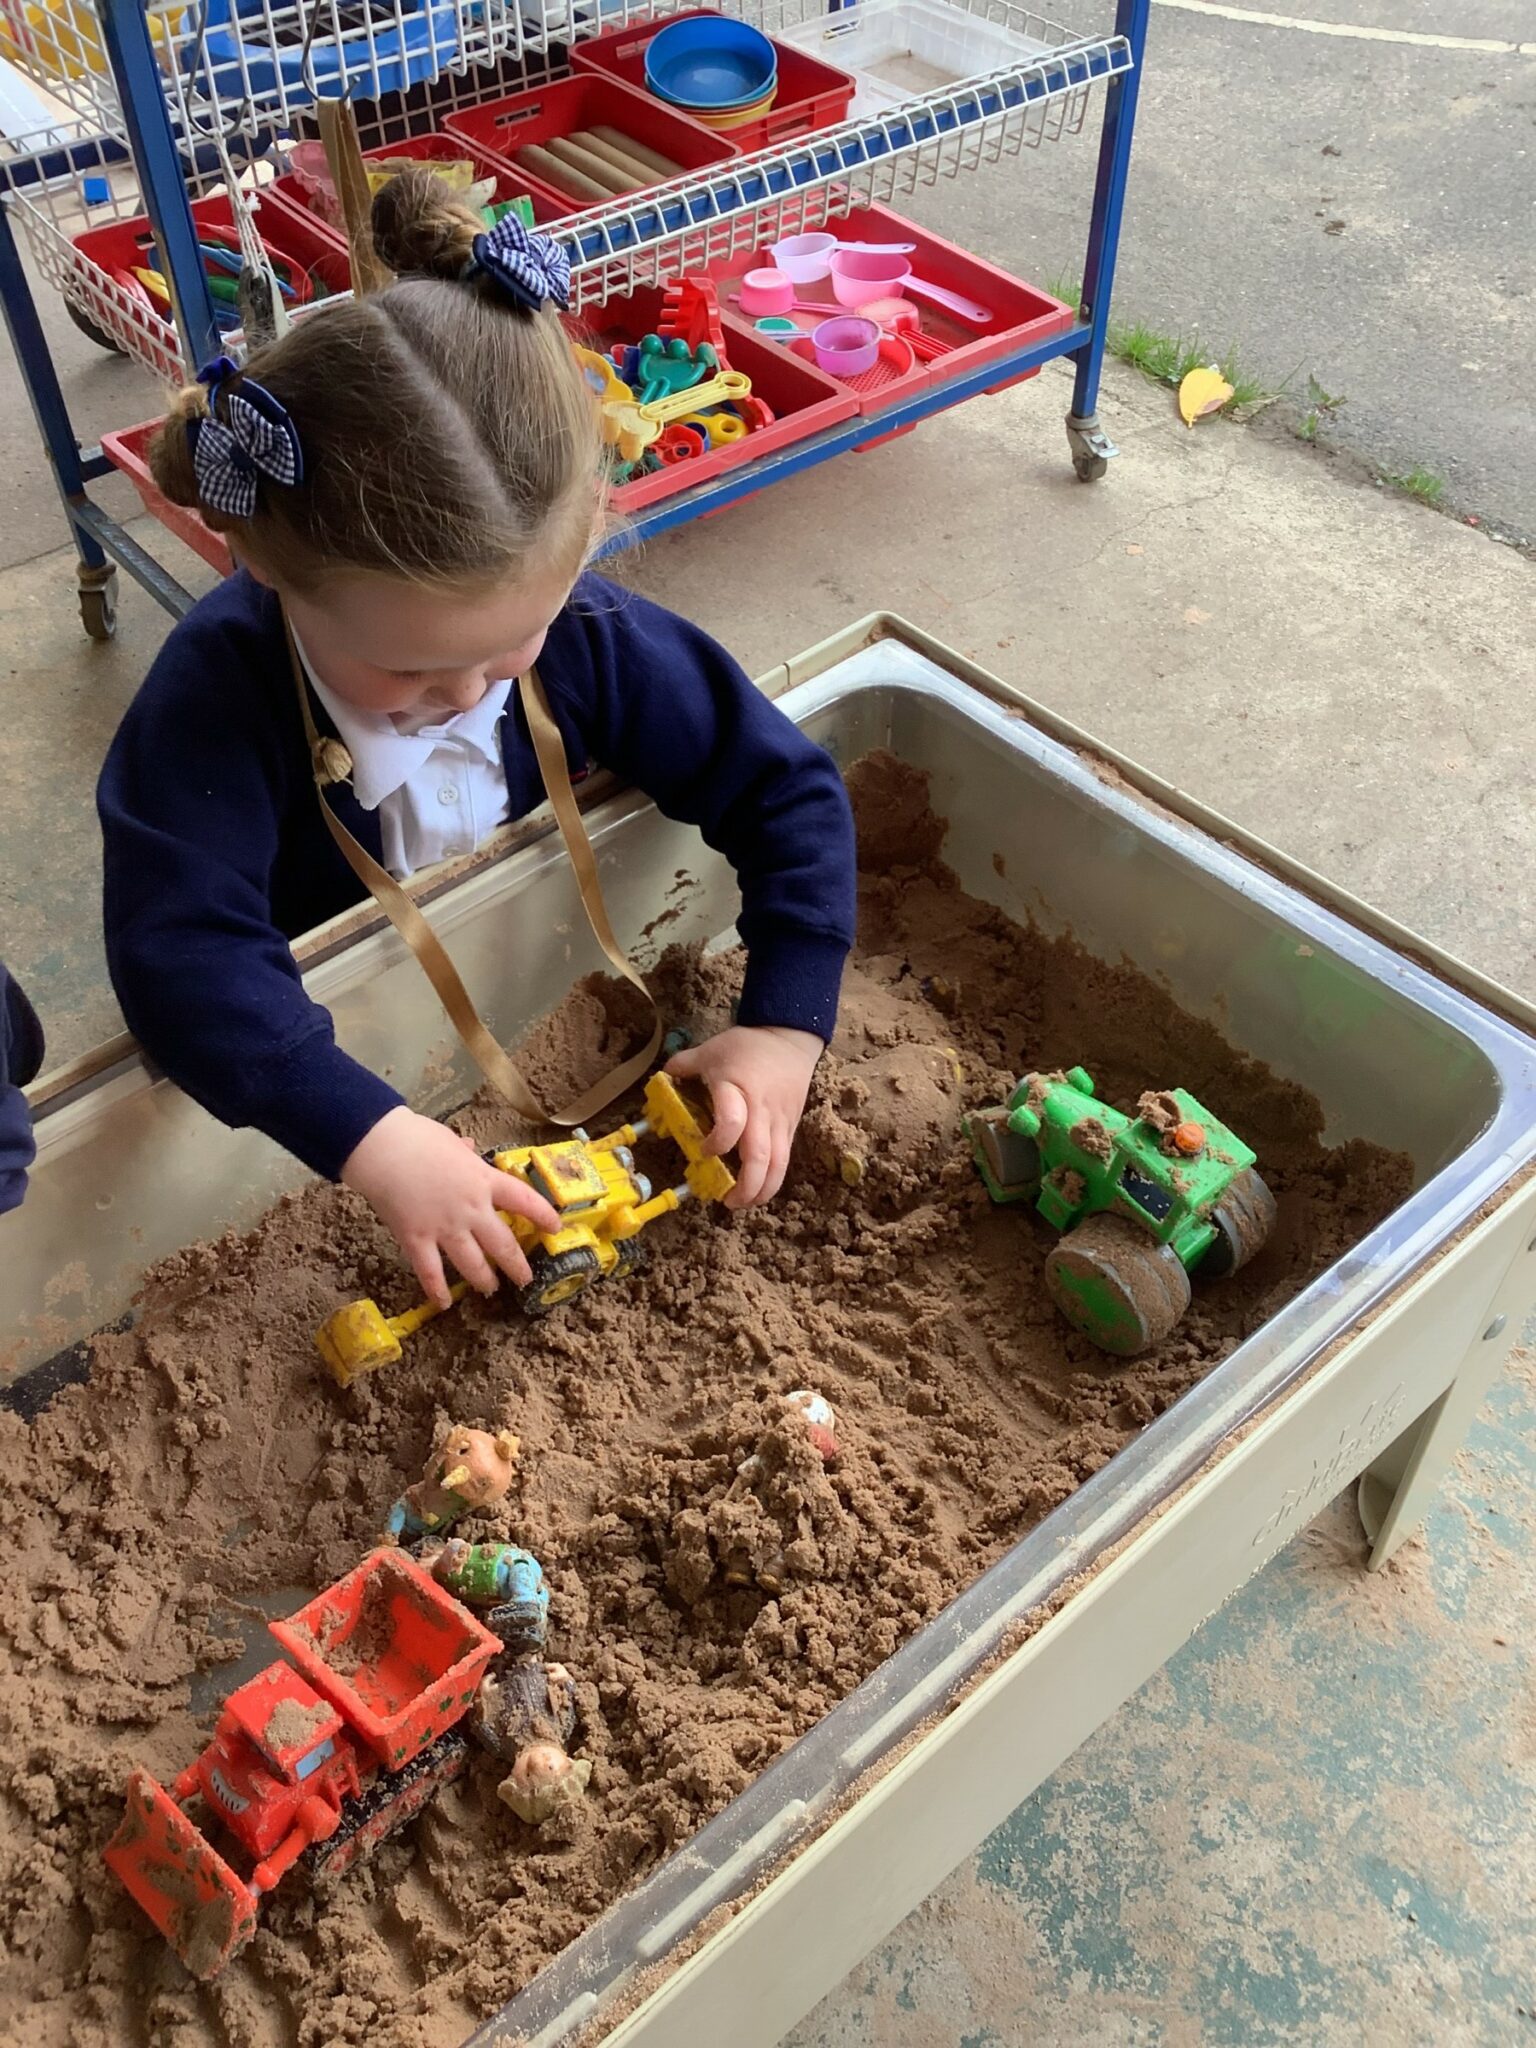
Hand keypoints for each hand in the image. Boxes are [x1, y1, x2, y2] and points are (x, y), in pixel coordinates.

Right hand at [341, 1106, 559, 1309]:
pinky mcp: (417, 1240)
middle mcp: (471, 1209)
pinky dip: (437, 1290)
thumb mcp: (452, 1140)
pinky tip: (443, 1304)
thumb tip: (470, 1149)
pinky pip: (430, 1272)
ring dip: (485, 1279)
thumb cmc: (418, 1137)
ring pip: (473, 1263)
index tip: (555, 1227)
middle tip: (525, 1279)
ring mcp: (445, 1228)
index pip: (523, 1200)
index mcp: (483, 1180)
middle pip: (503, 1244)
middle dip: (517, 1265)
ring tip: (491, 1288)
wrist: (384, 1149)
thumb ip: (465, 1153)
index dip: (543, 1215)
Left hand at [667, 1025, 821, 1209]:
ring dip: (763, 1189)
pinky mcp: (791, 1127)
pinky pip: (785, 1158)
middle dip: (746, 1186)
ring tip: (745, 1203)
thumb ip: (684, 1065)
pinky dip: (772, 1178)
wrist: (790, 1038)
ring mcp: (780, 1121)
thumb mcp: (711, 1049)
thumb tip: (662, 1077)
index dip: (717, 1143)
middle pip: (760, 1156)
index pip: (731, 1122)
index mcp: (737, 1088)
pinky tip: (758, 1188)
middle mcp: (761, 1109)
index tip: (703, 1151)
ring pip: (779, 1164)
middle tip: (728, 1201)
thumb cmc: (748, 1046)